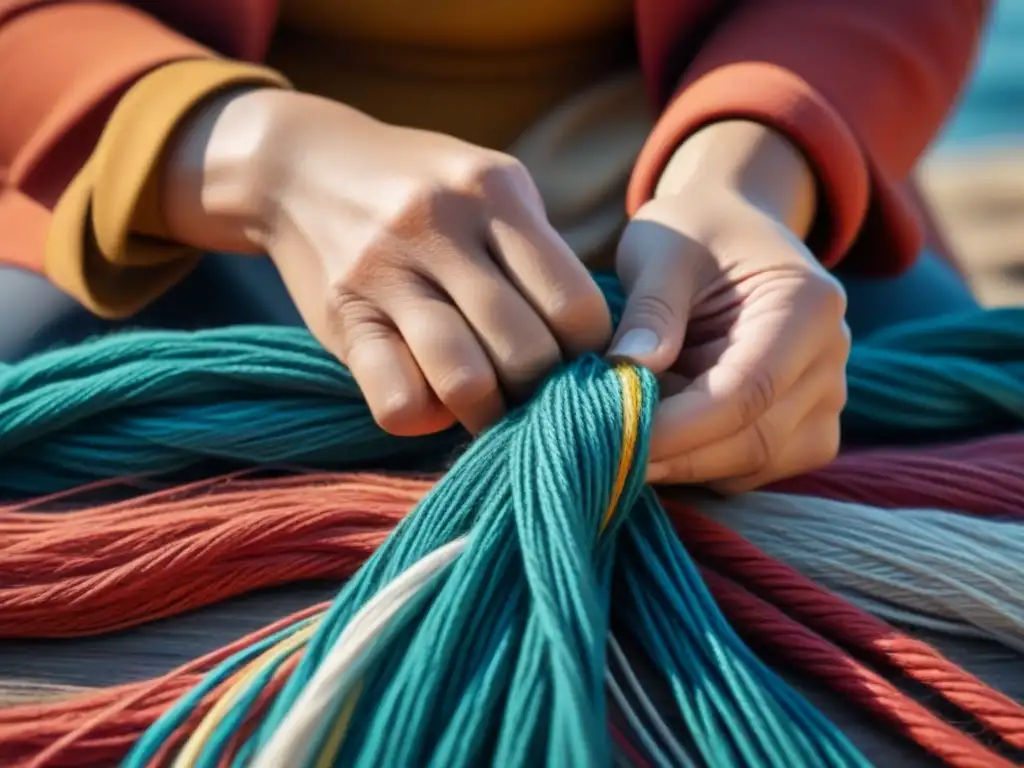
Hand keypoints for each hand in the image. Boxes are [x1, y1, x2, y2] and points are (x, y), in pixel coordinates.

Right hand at [161, 89, 610, 435]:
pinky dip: (425, 417)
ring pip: (466, 382)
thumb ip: (538, 249)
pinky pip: (398, 399)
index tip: (579, 364)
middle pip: (527, 352)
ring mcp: (385, 271)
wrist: (301, 164)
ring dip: (488, 415)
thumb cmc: (419, 187)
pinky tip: (430, 398)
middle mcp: (440, 226)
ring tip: (490, 407)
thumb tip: (595, 341)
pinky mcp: (342, 316)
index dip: (589, 353)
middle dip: (543, 394)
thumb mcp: (487, 184)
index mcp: (494, 191)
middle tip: (537, 397)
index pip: (575, 305)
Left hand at [610, 185, 849, 493]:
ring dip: (681, 462)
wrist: (733, 228)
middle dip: (673, 453)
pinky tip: (655, 431)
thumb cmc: (695, 232)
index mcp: (808, 307)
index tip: (611, 436)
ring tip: (623, 429)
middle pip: (753, 440)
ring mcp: (824, 401)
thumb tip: (628, 369)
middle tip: (600, 449)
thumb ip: (650, 310)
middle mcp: (829, 361)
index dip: (678, 428)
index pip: (745, 392)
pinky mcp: (803, 430)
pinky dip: (696, 462)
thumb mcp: (662, 251)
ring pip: (751, 466)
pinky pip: (749, 469)